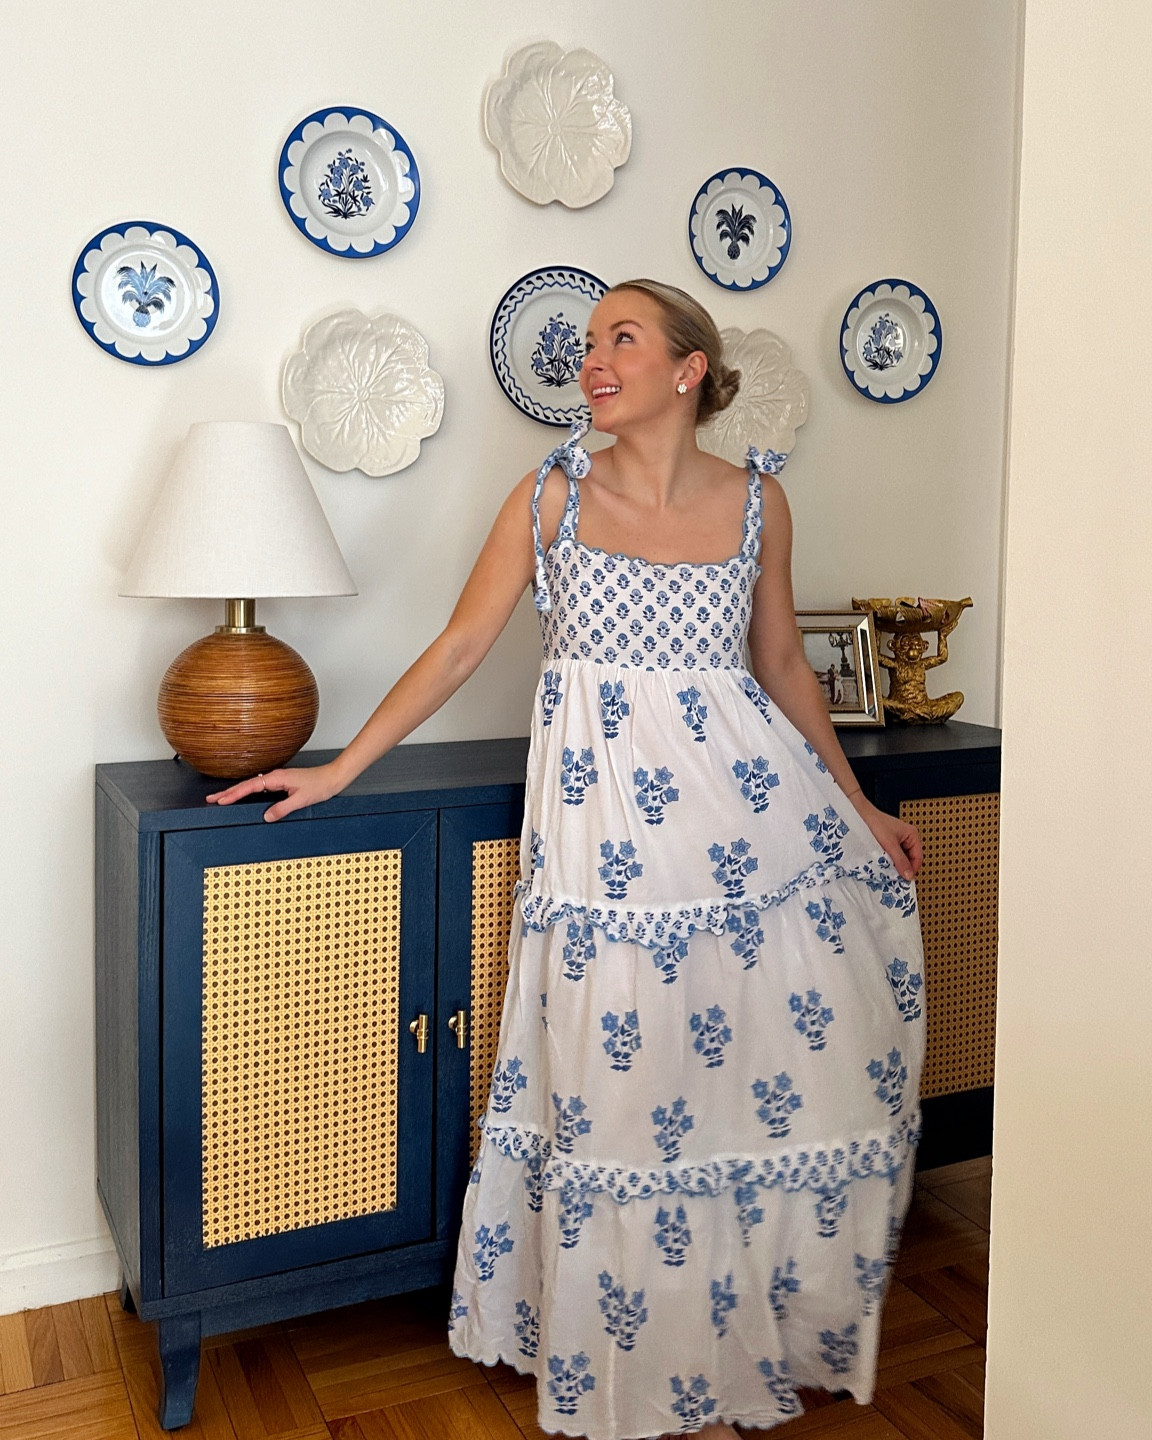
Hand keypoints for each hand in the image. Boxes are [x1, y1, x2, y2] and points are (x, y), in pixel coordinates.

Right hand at [205, 762, 340, 821]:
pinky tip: (243, 796)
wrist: (332, 778)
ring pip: (251, 785)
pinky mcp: (281, 782)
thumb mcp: (301, 800)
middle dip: (228, 792)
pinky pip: (259, 787)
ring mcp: (277, 779)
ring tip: (221, 798)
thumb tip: (266, 816)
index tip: (220, 800)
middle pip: (246, 785)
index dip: (234, 794)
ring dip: (236, 792)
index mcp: (277, 778)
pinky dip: (247, 792)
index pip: (250, 787)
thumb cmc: (320, 786)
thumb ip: (283, 808)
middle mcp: (275, 776)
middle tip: (210, 799)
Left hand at [853, 796, 922, 879]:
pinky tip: (882, 862)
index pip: (918, 858)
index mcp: (912, 835)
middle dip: (902, 867)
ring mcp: (897, 840)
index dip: (912, 869)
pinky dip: (888, 860)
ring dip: (894, 864)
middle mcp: (906, 837)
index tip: (904, 879)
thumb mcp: (890, 845)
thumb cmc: (875, 823)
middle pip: (909, 859)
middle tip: (894, 875)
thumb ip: (900, 861)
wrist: (859, 815)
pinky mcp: (888, 842)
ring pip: (900, 858)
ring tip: (887, 867)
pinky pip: (892, 855)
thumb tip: (908, 875)